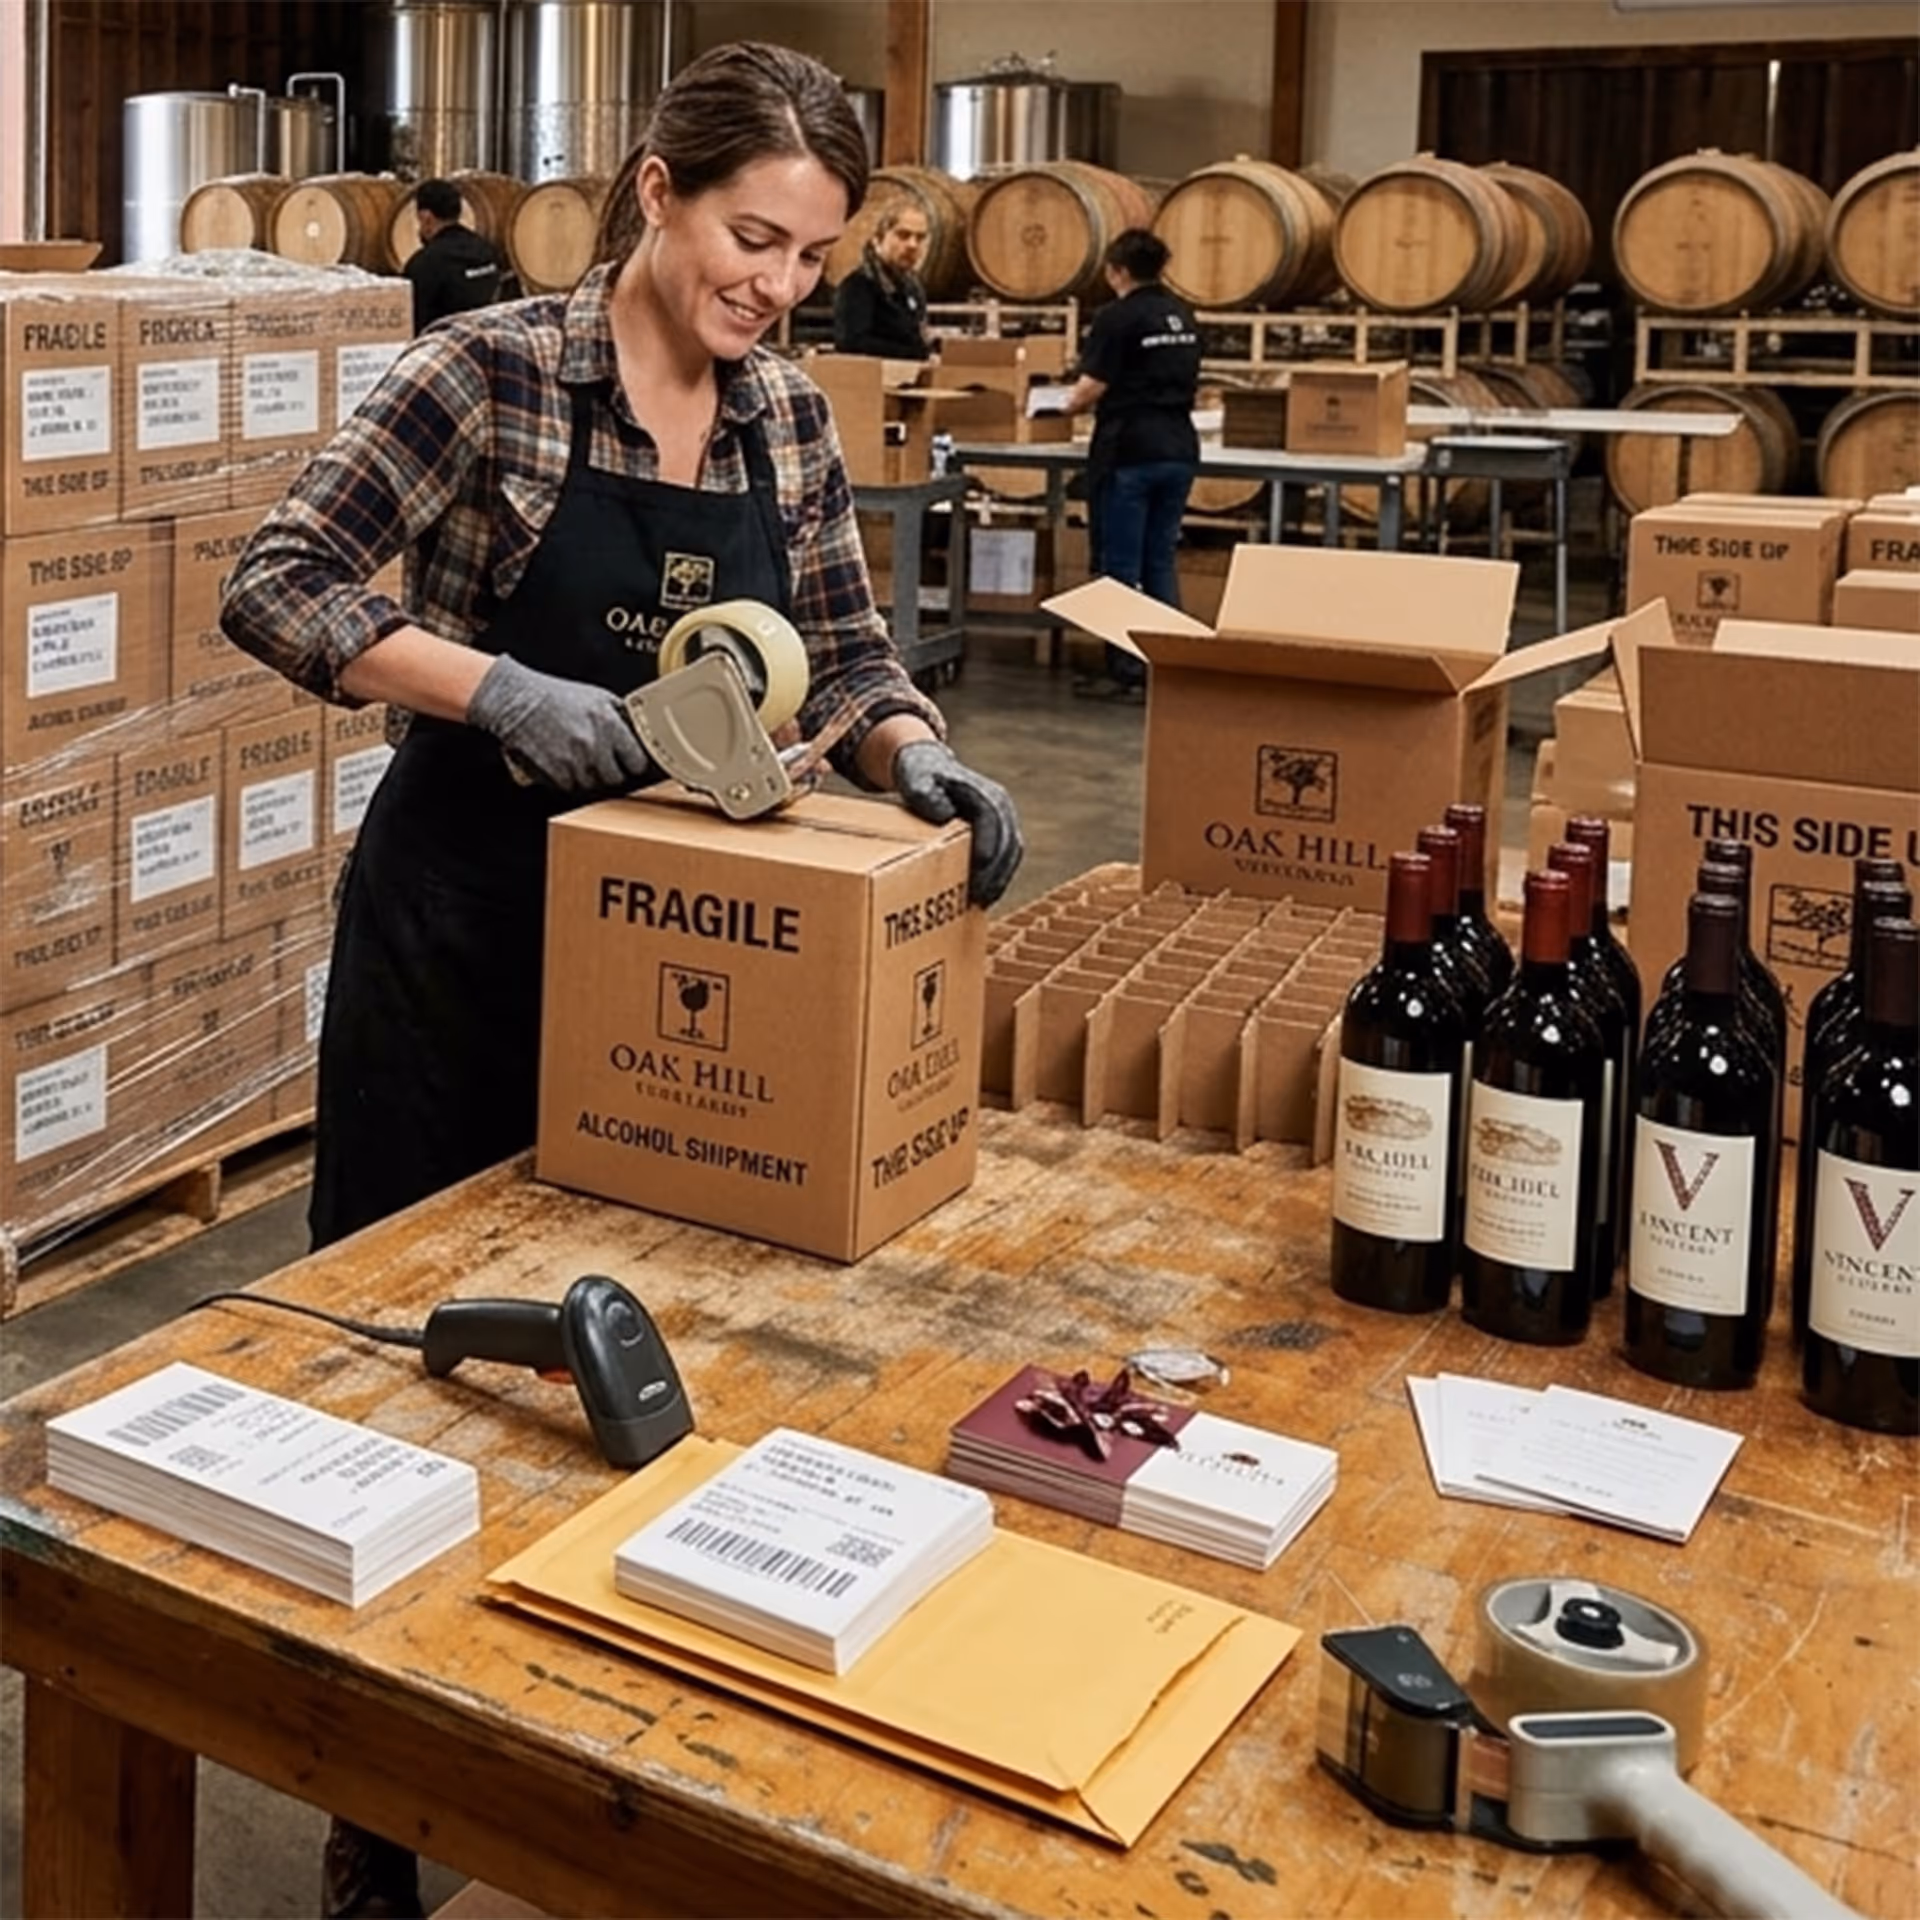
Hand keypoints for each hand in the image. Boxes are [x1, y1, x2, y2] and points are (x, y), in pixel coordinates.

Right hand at [466, 654, 651, 791]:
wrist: (517, 699)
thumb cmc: (555, 695)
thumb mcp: (596, 696)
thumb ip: (619, 716)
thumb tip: (636, 733)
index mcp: (609, 724)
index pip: (637, 761)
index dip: (633, 763)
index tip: (629, 762)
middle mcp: (594, 744)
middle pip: (615, 778)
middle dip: (610, 772)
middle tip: (600, 761)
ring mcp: (575, 760)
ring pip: (593, 785)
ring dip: (588, 777)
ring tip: (578, 758)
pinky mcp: (555, 771)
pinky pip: (570, 787)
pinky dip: (568, 780)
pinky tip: (563, 763)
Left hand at [891, 741, 1023, 906]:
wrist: (928, 768)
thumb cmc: (919, 775)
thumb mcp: (915, 778)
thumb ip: (923, 792)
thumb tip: (943, 814)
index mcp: (983, 791)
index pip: (993, 818)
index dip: (989, 844)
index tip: (979, 867)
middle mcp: (1000, 805)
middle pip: (1008, 841)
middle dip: (996, 872)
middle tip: (978, 897)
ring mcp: (1003, 820)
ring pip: (1012, 853)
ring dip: (999, 880)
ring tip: (981, 902)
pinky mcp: (999, 835)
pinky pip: (1006, 859)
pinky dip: (997, 879)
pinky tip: (983, 897)